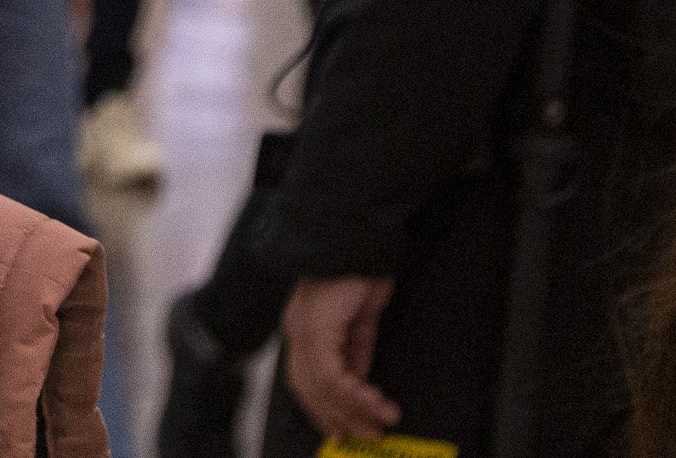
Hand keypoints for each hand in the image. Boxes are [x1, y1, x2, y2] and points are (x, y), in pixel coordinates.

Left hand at [283, 277, 401, 442]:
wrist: (360, 239)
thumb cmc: (360, 271)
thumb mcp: (359, 319)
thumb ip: (354, 350)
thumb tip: (358, 381)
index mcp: (303, 327)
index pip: (304, 380)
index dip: (324, 409)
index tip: (346, 429)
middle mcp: (297, 329)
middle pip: (308, 388)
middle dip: (337, 417)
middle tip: (367, 435)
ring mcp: (302, 327)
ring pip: (320, 385)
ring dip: (352, 410)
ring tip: (379, 423)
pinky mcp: (316, 325)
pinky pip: (332, 373)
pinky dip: (355, 394)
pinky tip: (375, 401)